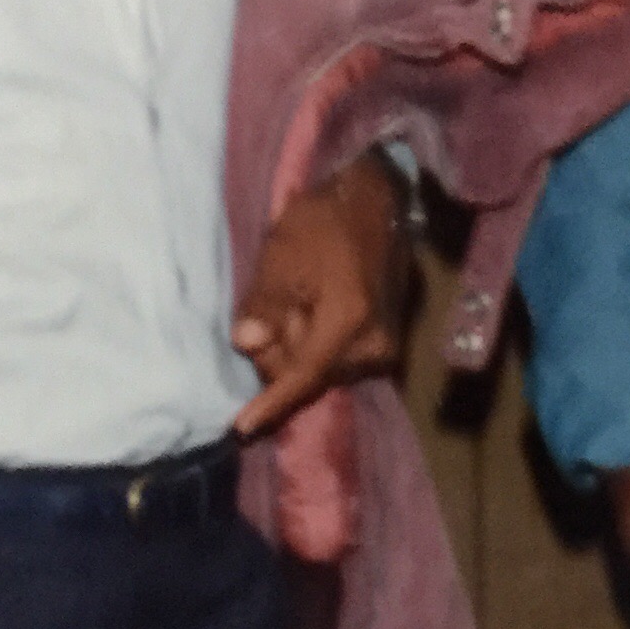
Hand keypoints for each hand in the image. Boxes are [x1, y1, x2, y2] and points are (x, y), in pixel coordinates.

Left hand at [231, 151, 408, 439]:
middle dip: (280, 354)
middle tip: (270, 310)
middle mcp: (373, 344)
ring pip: (323, 368)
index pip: (302, 376)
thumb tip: (247, 343)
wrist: (378, 199)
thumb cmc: (324, 221)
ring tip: (294, 301)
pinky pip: (339, 357)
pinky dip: (316, 342)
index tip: (240, 429)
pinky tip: (309, 309)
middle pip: (309, 375)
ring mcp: (386, 345)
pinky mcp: (389, 340)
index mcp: (348, 322)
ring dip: (298, 346)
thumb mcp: (282, 254)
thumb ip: (265, 304)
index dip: (270, 404)